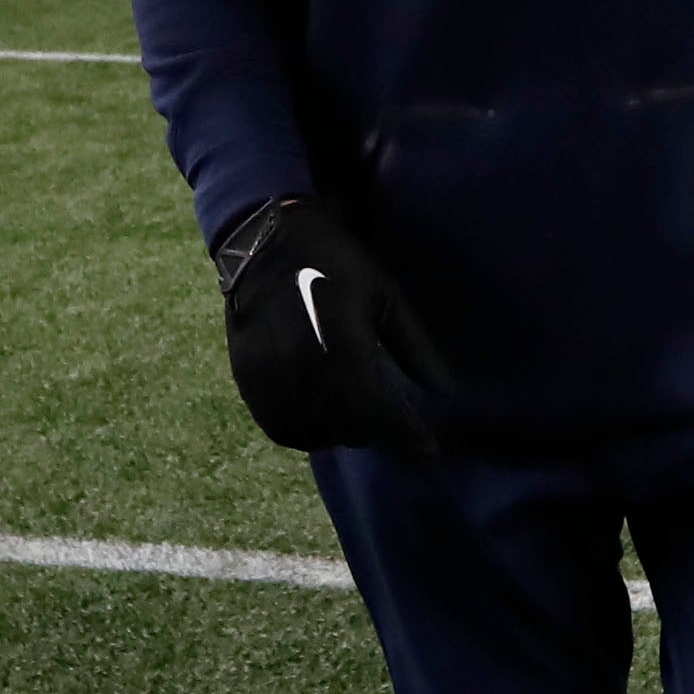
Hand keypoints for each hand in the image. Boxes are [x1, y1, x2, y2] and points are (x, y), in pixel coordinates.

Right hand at [214, 199, 449, 453]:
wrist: (266, 243)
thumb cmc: (334, 264)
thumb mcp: (385, 295)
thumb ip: (413, 346)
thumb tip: (445, 391)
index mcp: (341, 344)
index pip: (379, 412)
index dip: (407, 436)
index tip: (429, 450)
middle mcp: (303, 368)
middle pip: (350, 428)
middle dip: (378, 432)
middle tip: (391, 421)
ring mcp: (270, 378)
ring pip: (316, 435)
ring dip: (343, 434)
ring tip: (357, 417)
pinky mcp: (248, 382)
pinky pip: (281, 429)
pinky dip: (307, 433)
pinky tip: (322, 416)